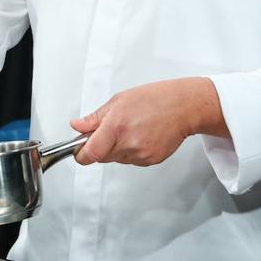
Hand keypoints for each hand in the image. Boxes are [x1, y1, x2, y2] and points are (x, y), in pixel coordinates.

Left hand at [70, 77, 227, 166]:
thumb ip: (95, 118)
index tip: (78, 150)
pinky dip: (131, 151)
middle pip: (101, 157)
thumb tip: (77, 126)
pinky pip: (131, 161)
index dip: (80, 154)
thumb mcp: (118, 101)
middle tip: (110, 129)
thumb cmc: (154, 99)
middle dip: (100, 146)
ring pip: (116, 159)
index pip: (90, 153)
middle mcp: (128, 144)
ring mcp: (141, 155)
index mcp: (116, 127)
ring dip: (116, 148)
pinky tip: (140, 136)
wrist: (183, 107)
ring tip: (130, 129)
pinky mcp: (151, 161)